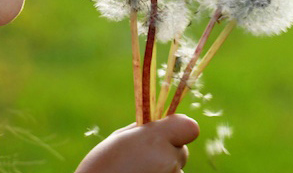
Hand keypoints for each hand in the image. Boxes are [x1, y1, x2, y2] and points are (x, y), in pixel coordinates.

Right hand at [75, 114, 199, 172]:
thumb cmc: (102, 167)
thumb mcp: (118, 139)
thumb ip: (143, 130)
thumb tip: (159, 124)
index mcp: (155, 139)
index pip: (190, 127)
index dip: (180, 129)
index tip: (167, 134)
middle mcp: (168, 160)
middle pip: (181, 151)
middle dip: (167, 153)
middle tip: (143, 160)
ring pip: (175, 171)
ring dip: (162, 171)